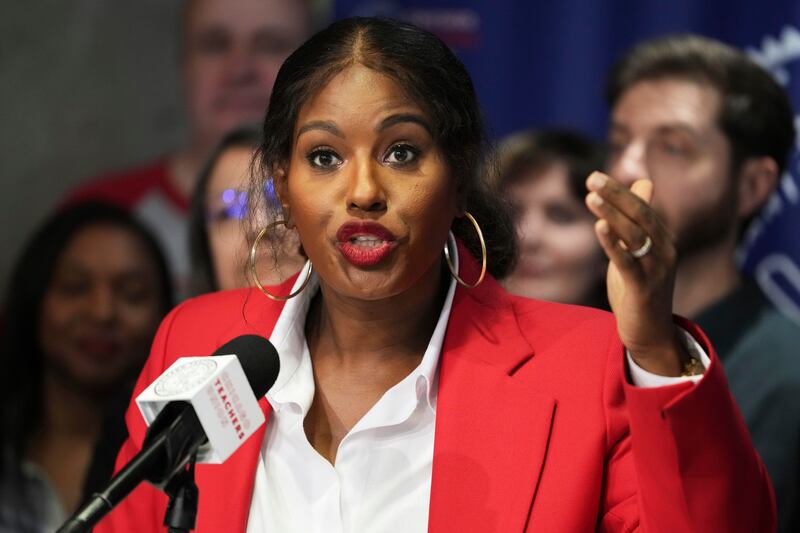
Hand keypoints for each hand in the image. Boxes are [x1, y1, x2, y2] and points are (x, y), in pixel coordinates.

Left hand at [585, 172, 687, 375]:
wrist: (651, 333)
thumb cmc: (641, 289)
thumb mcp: (638, 251)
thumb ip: (636, 220)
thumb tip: (643, 183)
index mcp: (662, 239)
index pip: (641, 208)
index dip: (619, 191)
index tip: (594, 176)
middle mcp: (664, 250)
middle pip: (640, 215)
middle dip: (616, 195)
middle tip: (592, 178)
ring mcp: (657, 270)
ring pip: (635, 235)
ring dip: (612, 214)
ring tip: (591, 197)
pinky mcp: (644, 288)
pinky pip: (627, 262)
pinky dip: (613, 243)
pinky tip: (599, 227)